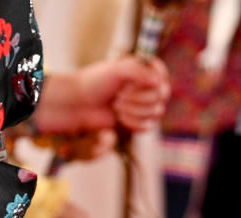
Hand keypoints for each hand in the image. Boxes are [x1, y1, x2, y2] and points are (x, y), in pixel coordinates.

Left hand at [34, 55, 169, 134]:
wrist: (78, 104)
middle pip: (161, 96)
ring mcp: (144, 104)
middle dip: (137, 98)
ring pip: (156, 112)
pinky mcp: (137, 121)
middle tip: (118, 95)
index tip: (127, 83)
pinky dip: (132, 123)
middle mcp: (148, 86)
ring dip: (133, 110)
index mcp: (146, 69)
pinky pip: (148, 126)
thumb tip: (159, 83)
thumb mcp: (116, 69)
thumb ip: (139, 71)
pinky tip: (118, 117)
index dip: (147, 83)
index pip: (162, 77)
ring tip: (116, 105)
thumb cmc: (95, 83)